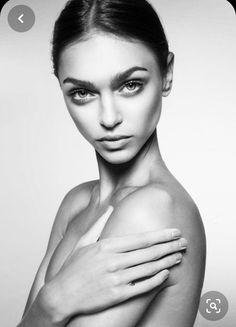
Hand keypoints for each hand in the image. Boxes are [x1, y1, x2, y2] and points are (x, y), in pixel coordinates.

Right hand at [45, 228, 186, 322]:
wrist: (61, 295)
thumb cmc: (73, 267)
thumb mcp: (84, 241)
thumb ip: (99, 223)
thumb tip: (111, 206)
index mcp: (107, 246)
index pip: (142, 239)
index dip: (161, 235)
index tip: (175, 231)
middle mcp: (113, 261)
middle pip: (149, 252)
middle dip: (170, 246)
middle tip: (184, 242)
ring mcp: (116, 279)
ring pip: (149, 268)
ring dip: (167, 261)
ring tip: (179, 256)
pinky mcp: (117, 295)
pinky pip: (142, 286)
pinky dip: (156, 279)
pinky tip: (166, 273)